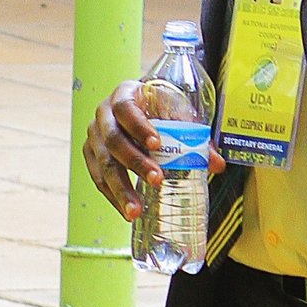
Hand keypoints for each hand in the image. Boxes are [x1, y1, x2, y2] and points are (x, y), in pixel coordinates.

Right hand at [83, 81, 225, 221]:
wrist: (139, 106)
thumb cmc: (159, 109)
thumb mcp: (177, 115)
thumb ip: (195, 137)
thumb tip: (216, 165)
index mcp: (124, 94)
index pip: (126, 108)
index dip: (139, 126)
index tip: (157, 144)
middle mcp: (102, 114)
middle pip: (113, 139)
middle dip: (134, 162)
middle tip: (156, 180)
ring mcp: (94, 136)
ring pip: (102, 164)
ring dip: (120, 189)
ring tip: (135, 211)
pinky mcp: (90, 155)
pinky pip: (98, 178)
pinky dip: (112, 196)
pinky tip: (126, 211)